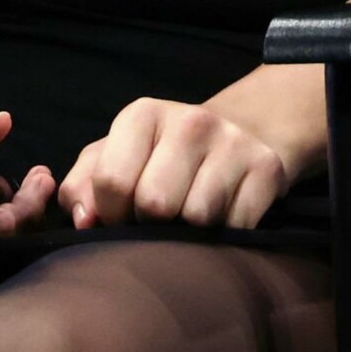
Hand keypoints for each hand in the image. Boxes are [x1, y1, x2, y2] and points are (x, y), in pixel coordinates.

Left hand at [56, 97, 290, 231]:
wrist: (241, 131)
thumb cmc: (162, 154)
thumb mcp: (115, 156)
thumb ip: (83, 186)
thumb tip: (84, 221)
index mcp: (142, 114)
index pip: (111, 182)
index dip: (111, 213)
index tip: (122, 214)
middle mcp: (189, 120)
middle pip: (155, 204)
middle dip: (151, 224)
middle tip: (159, 219)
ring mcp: (233, 142)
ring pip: (198, 219)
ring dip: (190, 233)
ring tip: (189, 216)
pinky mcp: (267, 169)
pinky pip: (236, 228)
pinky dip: (225, 236)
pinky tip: (221, 217)